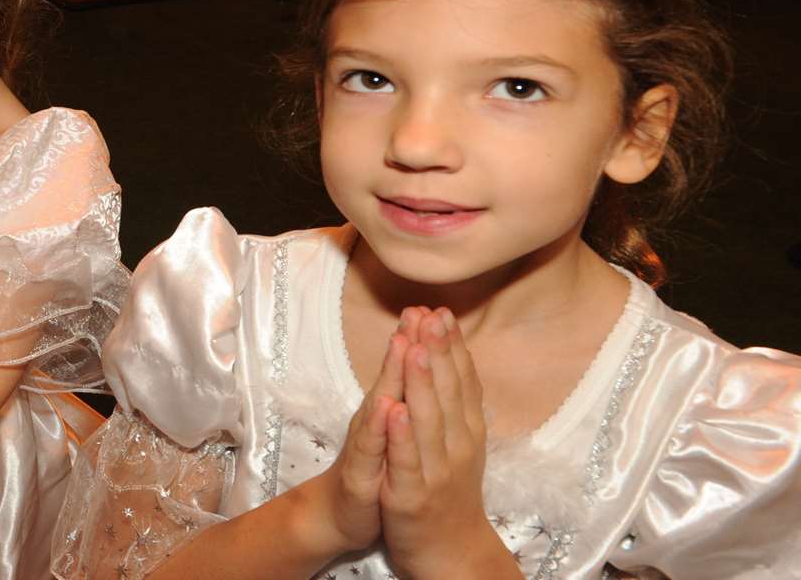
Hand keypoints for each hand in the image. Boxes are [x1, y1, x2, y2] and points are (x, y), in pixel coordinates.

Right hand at [299, 325, 407, 559]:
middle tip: (418, 310)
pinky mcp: (359, 473)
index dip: (419, 341)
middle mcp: (375, 421)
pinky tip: (388, 408)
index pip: (406, 371)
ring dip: (392, 374)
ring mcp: (365, 445)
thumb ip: (404, 397)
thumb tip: (420, 363)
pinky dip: (381, 427)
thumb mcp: (393, 432)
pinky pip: (371, 448)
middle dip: (407, 344)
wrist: (342, 515)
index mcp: (389, 411)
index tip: (433, 307)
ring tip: (403, 343)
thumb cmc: (373, 470)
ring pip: (380, 405)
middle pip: (392, 378)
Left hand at [381, 308, 508, 576]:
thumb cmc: (450, 489)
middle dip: (436, 352)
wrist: (450, 550)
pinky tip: (395, 409)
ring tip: (414, 348)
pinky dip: (402, 434)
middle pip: (447, 392)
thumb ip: (455, 403)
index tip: (441, 310)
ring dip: (422, 383)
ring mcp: (436, 470)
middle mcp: (457, 446)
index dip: (451, 346)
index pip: (461, 381)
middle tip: (429, 315)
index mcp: (466, 431)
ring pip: (428, 421)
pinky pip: (406, 461)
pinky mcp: (412, 494)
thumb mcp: (459, 442)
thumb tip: (455, 358)